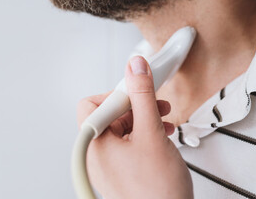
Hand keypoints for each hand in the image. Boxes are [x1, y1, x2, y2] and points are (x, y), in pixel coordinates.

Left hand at [77, 56, 192, 198]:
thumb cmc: (156, 191)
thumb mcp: (151, 133)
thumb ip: (142, 96)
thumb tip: (135, 68)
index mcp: (94, 143)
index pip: (92, 103)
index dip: (117, 93)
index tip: (139, 88)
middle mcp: (96, 155)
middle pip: (108, 115)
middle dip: (134, 106)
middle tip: (155, 105)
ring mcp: (107, 165)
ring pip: (120, 130)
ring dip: (142, 120)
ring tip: (162, 121)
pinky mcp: (120, 172)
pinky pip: (126, 145)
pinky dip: (143, 136)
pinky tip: (160, 136)